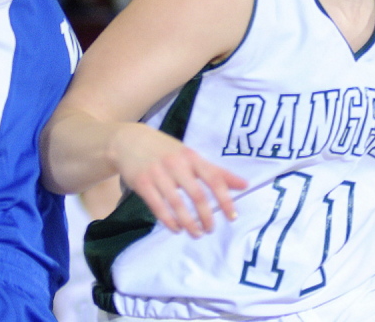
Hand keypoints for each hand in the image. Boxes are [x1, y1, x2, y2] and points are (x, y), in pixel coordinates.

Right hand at [113, 123, 247, 237]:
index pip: (214, 178)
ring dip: (189, 223)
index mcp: (192, 157)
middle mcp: (177, 164)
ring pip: (177, 204)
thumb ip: (216, 172)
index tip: (232, 216)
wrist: (129, 141)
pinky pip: (158, 207)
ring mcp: (158, 173)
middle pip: (197, 195)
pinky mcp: (142, 183)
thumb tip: (245, 185)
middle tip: (211, 230)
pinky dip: (169, 221)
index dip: (225, 198)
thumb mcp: (192, 156)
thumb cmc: (167, 151)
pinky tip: (176, 229)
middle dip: (206, 216)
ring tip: (196, 234)